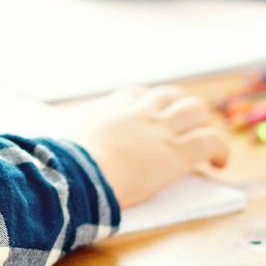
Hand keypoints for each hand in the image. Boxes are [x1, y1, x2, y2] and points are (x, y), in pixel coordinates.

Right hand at [67, 86, 229, 207]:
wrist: (79, 170)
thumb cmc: (64, 159)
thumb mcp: (61, 134)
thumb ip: (65, 132)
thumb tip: (45, 138)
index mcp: (112, 107)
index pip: (137, 94)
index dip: (149, 104)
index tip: (149, 116)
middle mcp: (140, 111)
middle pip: (172, 95)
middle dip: (182, 107)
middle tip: (186, 126)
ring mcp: (162, 129)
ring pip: (196, 110)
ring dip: (203, 122)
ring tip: (206, 141)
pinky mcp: (178, 153)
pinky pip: (211, 141)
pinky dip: (220, 149)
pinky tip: (220, 163)